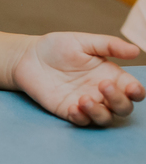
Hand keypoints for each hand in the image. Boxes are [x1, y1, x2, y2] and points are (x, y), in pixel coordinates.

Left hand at [12, 32, 144, 125]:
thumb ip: (109, 45)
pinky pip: (81, 121)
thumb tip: (136, 50)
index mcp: (111, 76)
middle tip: (102, 85)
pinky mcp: (68, 110)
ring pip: (105, 118)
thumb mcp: (83, 42)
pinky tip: (73, 107)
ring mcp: (86, 103)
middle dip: (118, 101)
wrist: (28, 56)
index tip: (131, 88)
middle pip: (123, 107)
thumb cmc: (57, 47)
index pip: (133, 90)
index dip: (136, 92)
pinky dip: (81, 118)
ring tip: (84, 99)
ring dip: (100, 113)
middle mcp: (101, 92)